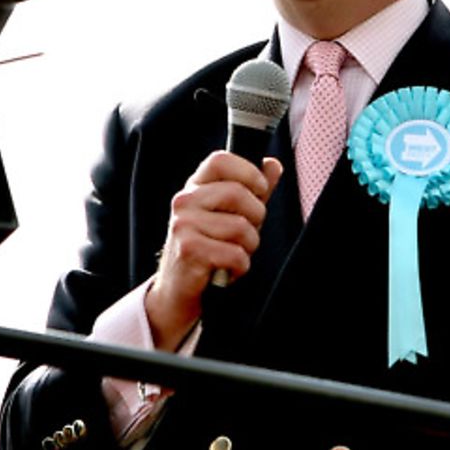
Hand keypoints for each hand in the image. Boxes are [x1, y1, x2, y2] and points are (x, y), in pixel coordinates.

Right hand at [146, 152, 281, 348]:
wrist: (177, 289)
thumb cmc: (208, 248)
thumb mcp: (230, 215)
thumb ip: (252, 190)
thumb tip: (273, 165)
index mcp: (195, 187)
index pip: (221, 160)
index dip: (248, 172)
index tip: (259, 190)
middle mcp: (184, 201)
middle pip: (238, 193)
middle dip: (256, 217)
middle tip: (247, 234)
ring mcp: (184, 224)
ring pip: (241, 227)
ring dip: (248, 247)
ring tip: (234, 254)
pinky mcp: (189, 250)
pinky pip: (235, 254)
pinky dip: (240, 267)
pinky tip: (227, 269)